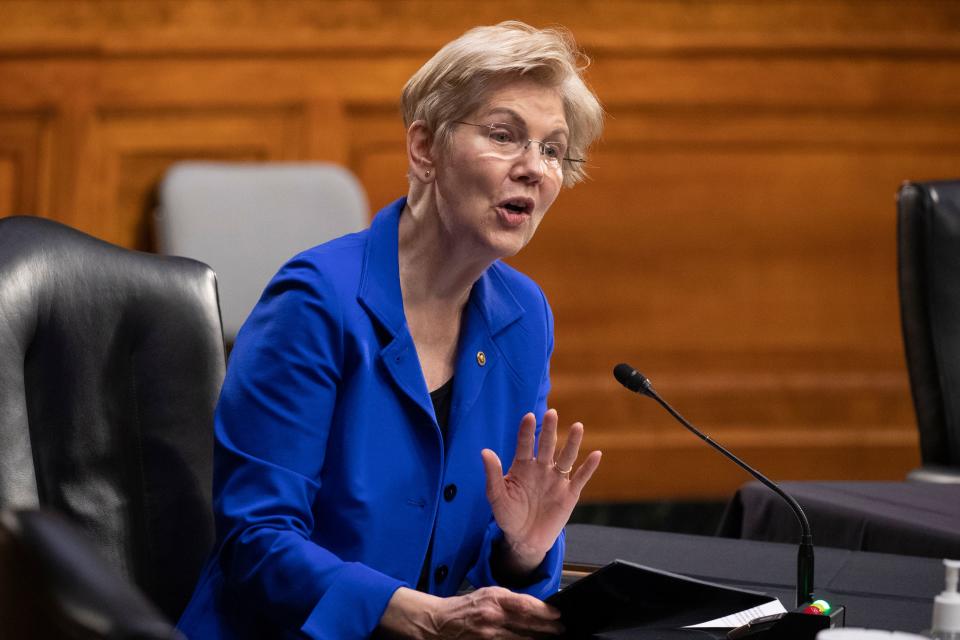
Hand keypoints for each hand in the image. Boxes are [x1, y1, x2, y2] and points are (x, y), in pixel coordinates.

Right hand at [379, 586, 563, 638]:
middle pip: (528, 624)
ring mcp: (489, 634)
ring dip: (538, 639)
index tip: (557, 614)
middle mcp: (493, 616)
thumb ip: (508, 600)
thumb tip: (532, 606)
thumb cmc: (463, 607)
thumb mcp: (487, 594)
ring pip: (521, 639)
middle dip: (548, 628)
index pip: (526, 605)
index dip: (545, 611)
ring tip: (552, 638)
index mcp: (495, 599)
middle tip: (561, 629)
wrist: (438, 622)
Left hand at [481, 409, 601, 573]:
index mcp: (522, 466)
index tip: (528, 416)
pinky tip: (596, 454)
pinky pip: (580, 478)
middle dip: (549, 430)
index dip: (526, 431)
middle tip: (552, 413)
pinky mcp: (569, 494)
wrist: (524, 539)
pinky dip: (588, 467)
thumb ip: (493, 474)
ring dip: (572, 442)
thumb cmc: (508, 515)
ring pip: (566, 457)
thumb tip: (485, 451)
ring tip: (577, 426)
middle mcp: (541, 468)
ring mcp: (556, 480)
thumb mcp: (496, 496)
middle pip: (547, 445)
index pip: (525, 444)